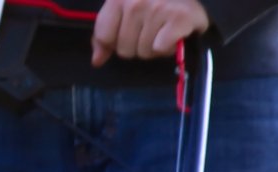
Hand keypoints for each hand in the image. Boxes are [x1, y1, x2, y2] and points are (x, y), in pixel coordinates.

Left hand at [91, 0, 208, 63]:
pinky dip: (168, 47)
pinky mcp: (179, 17)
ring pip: (143, 51)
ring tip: (163, 30)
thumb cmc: (154, 1)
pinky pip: (160, 48)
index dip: (114, 42)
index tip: (129, 32)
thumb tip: (97, 60)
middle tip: (151, 30)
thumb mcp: (124, 9)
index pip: (104, 36)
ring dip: (153, 47)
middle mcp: (136, 2)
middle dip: (137, 46)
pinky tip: (173, 33)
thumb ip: (105, 34)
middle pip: (124, 49)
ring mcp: (158, 8)